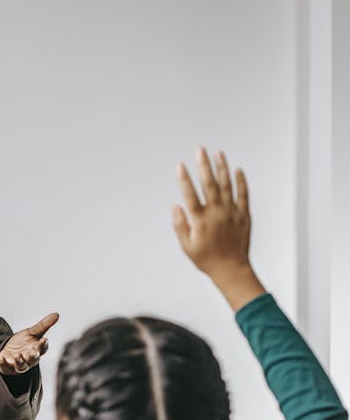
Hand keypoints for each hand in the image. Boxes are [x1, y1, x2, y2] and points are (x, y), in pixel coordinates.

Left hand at [0, 312, 58, 374]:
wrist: (9, 351)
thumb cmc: (24, 343)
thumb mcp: (32, 332)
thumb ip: (44, 325)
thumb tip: (57, 314)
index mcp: (37, 350)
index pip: (42, 349)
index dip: (43, 345)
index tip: (44, 340)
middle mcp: (29, 359)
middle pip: (33, 359)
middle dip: (33, 356)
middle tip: (33, 351)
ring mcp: (18, 364)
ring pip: (21, 366)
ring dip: (20, 362)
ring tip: (17, 356)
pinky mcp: (7, 366)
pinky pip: (5, 366)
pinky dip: (3, 363)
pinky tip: (1, 358)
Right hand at [173, 149, 264, 310]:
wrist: (231, 269)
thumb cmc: (207, 259)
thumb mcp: (187, 246)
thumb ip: (180, 225)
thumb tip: (176, 206)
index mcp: (200, 221)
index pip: (190, 195)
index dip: (184, 179)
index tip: (180, 166)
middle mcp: (216, 213)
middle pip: (209, 184)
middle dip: (203, 166)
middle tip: (200, 150)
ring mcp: (231, 212)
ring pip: (227, 185)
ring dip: (222, 168)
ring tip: (218, 153)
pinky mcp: (243, 215)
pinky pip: (243, 194)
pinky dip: (241, 181)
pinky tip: (237, 170)